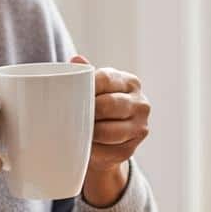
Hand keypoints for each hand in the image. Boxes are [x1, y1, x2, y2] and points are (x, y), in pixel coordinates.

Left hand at [72, 55, 149, 206]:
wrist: (107, 141)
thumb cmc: (98, 107)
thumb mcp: (94, 89)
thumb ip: (85, 74)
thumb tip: (76, 60)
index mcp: (130, 82)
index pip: (106, 79)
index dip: (86, 86)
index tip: (69, 92)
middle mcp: (141, 103)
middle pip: (108, 105)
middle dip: (87, 111)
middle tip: (69, 115)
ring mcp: (139, 127)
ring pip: (108, 131)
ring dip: (89, 133)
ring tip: (77, 131)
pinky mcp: (131, 149)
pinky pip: (106, 151)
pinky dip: (92, 150)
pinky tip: (85, 146)